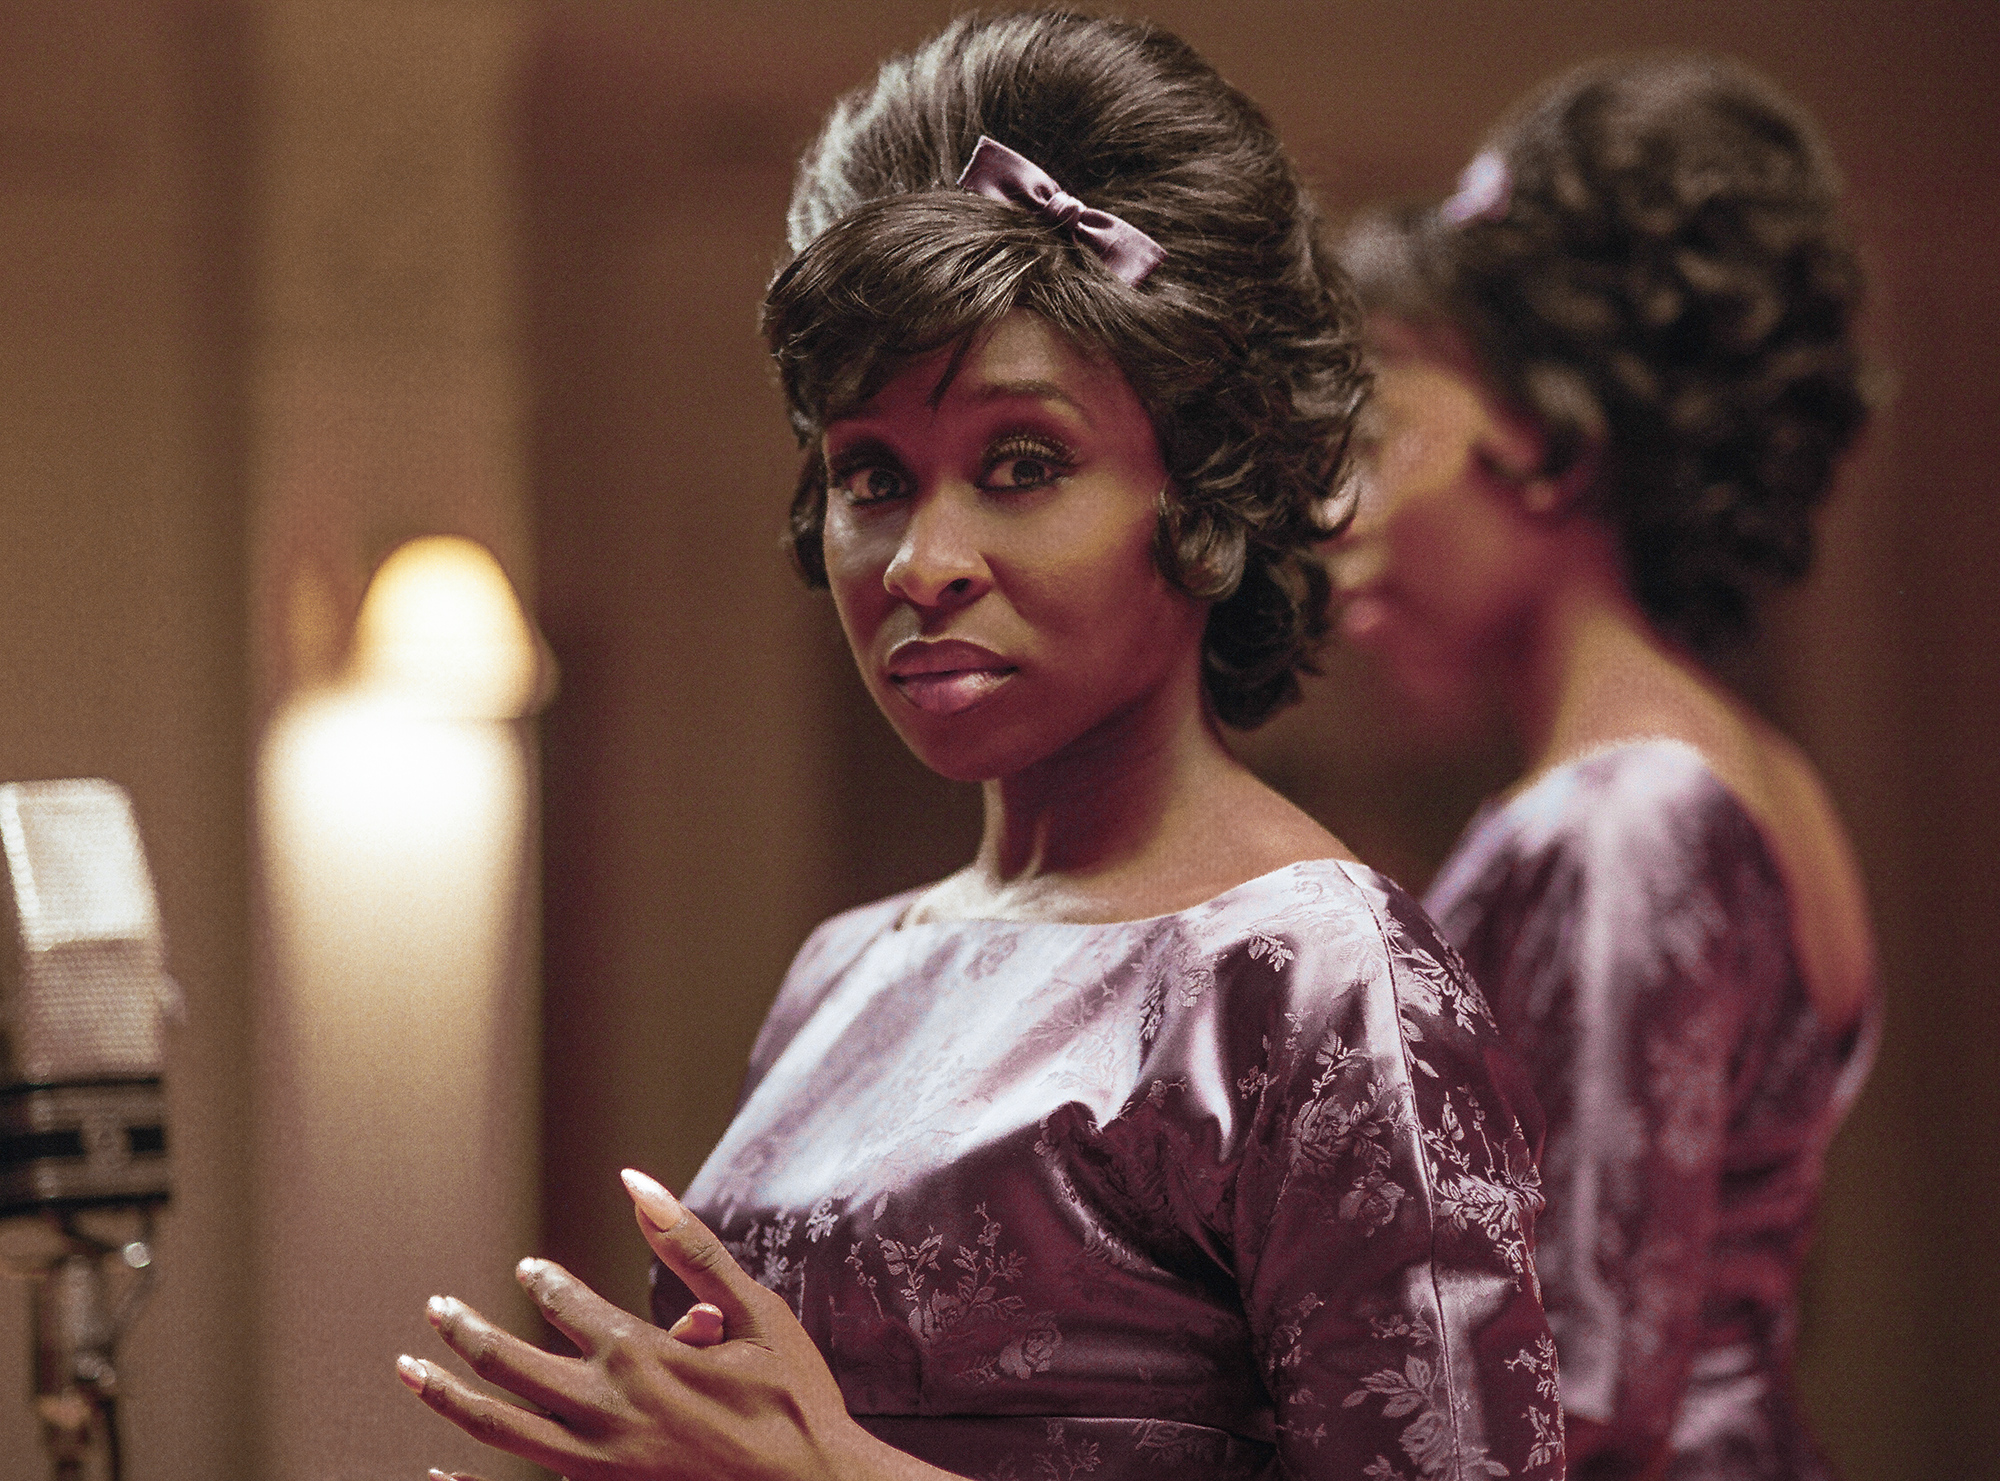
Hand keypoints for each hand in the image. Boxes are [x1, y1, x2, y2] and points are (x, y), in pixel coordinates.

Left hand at [396, 1169, 864, 1480]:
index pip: (565, 1303)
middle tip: (435, 1308)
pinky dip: (470, 1474)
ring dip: (447, 1395)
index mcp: (642, 1355)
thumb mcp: (757, 1310)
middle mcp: (605, 1411)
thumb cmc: (792, 1399)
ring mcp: (596, 1464)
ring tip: (410, 1370)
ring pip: (499, 1426)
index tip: (527, 1270)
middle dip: (464, 1332)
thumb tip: (635, 1179)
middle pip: (508, 1365)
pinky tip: (434, 1464)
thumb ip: (690, 1244)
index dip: (542, 1282)